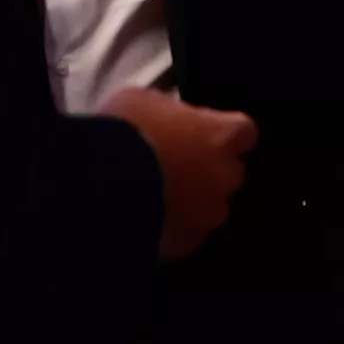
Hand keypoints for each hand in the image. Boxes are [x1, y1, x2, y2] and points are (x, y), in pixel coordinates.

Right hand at [100, 88, 257, 258]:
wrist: (100, 186)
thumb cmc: (125, 131)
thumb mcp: (142, 101)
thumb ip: (169, 111)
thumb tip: (169, 117)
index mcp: (221, 135)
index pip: (243, 132)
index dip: (221, 133)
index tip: (202, 132)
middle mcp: (225, 176)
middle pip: (228, 171)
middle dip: (207, 168)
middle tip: (173, 164)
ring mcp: (208, 214)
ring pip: (208, 207)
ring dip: (189, 200)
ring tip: (154, 196)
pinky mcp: (186, 243)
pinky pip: (185, 233)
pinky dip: (171, 227)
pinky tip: (145, 219)